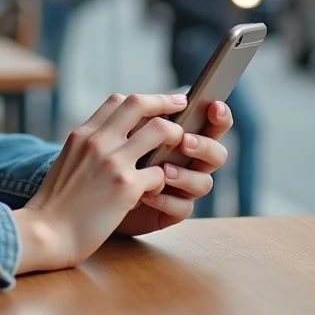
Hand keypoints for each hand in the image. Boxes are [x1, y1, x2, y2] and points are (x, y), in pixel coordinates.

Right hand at [11, 92, 188, 273]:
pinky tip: (157, 191)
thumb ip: (88, 148)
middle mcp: (98, 141)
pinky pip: (160, 173)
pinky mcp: (126, 187)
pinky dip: (164, 180)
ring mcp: (113, 162)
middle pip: (138, 104)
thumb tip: (113, 142)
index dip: (142, 100)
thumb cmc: (56, 204)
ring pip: (160, 130)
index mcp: (82, 134)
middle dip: (165, 103)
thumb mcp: (66, 162)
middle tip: (182, 107)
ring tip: (179, 149)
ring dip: (174, 138)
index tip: (157, 105)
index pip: (117, 101)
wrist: (46, 232)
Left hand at [114, 100, 233, 236]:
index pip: (212, 125)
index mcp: (183, 137)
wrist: (95, 199)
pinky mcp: (172, 211)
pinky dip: (166, 200)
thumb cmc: (111, 162)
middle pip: (218, 154)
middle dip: (205, 146)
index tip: (213, 106)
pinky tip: (146, 195)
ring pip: (204, 183)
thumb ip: (143, 122)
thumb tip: (153, 103)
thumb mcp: (126, 137)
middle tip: (184, 141)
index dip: (219, 116)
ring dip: (185, 175)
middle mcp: (189, 162)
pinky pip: (183, 208)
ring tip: (164, 171)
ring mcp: (183, 188)